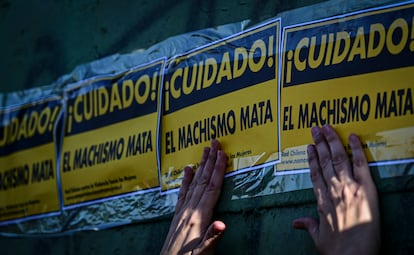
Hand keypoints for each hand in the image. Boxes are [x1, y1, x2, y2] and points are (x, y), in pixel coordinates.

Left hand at [161, 139, 226, 254]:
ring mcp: (182, 212)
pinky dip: (187, 180)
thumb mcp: (203, 253)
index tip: (222, 154)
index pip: (212, 188)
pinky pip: (183, 193)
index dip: (218, 170)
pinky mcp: (178, 216)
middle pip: (203, 180)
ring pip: (194, 183)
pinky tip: (188, 170)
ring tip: (204, 151)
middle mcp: (189, 210)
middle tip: (214, 142)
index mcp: (199, 217)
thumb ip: (212, 238)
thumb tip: (223, 224)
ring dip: (201, 165)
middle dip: (210, 160)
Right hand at [293, 125, 379, 254]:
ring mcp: (349, 188)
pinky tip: (353, 137)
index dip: (312, 158)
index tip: (310, 147)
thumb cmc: (337, 251)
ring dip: (333, 141)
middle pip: (324, 161)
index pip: (315, 174)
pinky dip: (357, 150)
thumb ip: (308, 226)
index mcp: (321, 201)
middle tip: (316, 128)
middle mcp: (333, 190)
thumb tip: (296, 223)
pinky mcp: (367, 190)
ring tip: (327, 127)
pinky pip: (361, 165)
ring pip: (338, 159)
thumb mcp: (318, 239)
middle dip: (320, 143)